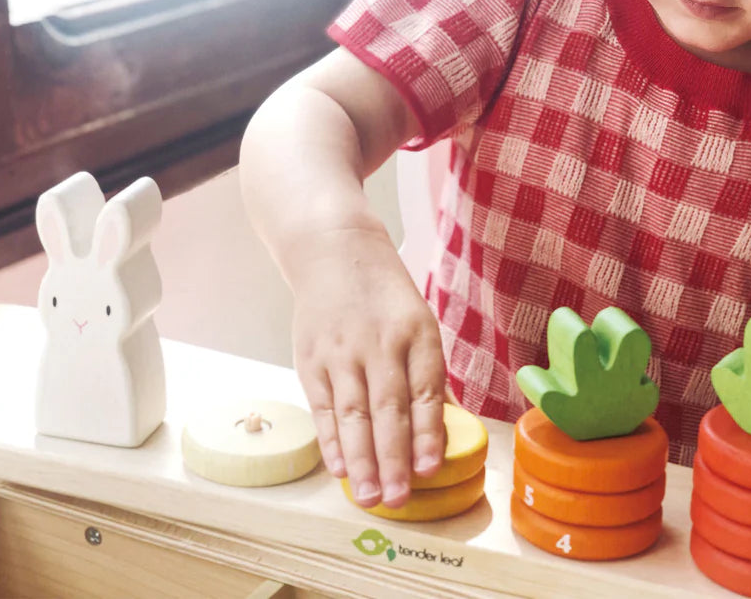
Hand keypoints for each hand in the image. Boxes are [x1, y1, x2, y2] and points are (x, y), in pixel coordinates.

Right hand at [291, 225, 446, 509]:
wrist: (334, 251)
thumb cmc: (386, 295)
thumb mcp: (418, 321)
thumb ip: (426, 373)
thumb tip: (439, 430)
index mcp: (415, 332)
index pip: (423, 389)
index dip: (426, 432)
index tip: (428, 469)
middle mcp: (379, 343)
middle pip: (386, 408)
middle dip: (392, 458)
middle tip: (396, 499)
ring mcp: (341, 352)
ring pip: (352, 414)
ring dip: (361, 460)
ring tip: (369, 497)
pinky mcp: (311, 359)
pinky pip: (323, 408)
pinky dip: (331, 441)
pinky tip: (340, 468)